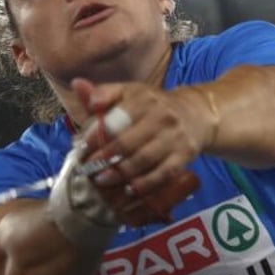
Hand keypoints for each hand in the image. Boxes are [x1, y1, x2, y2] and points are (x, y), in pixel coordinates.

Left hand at [73, 78, 212, 202]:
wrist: (197, 114)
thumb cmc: (153, 105)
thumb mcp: (130, 92)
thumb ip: (103, 92)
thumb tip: (77, 85)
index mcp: (144, 99)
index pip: (116, 120)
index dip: (95, 136)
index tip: (81, 149)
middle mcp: (161, 117)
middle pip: (127, 143)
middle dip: (103, 159)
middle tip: (88, 169)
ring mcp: (175, 138)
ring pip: (143, 160)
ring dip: (119, 174)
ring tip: (101, 180)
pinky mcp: (184, 156)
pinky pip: (162, 174)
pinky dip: (144, 185)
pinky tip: (128, 190)